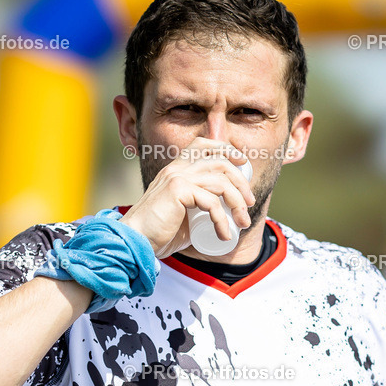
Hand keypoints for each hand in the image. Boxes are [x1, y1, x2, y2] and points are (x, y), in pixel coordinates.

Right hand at [120, 138, 254, 259]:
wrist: (136, 241)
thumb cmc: (158, 233)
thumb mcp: (183, 215)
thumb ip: (197, 208)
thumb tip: (223, 214)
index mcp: (176, 169)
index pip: (203, 145)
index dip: (227, 149)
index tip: (243, 164)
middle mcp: (176, 168)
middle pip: (220, 162)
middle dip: (241, 182)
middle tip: (250, 203)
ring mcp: (177, 177)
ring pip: (221, 182)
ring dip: (238, 203)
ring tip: (243, 222)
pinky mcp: (177, 190)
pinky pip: (211, 201)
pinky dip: (222, 220)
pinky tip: (224, 235)